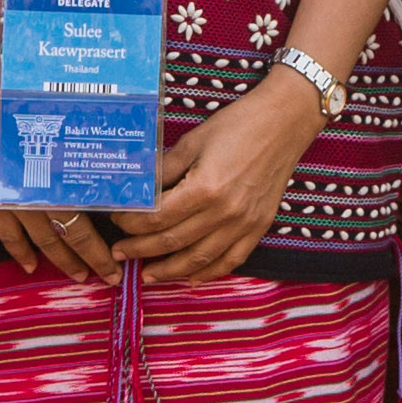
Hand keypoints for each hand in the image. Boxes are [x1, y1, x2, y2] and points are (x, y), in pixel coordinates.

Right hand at [0, 74, 126, 282]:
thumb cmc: (26, 106)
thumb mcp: (65, 128)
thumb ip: (83, 154)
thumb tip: (112, 163)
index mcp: (63, 179)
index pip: (91, 223)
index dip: (104, 248)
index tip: (119, 262)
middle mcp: (43, 196)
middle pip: (73, 237)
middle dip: (93, 261)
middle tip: (110, 278)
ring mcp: (17, 201)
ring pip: (45, 242)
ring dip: (63, 261)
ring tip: (79, 277)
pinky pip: (9, 235)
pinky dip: (21, 253)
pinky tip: (32, 267)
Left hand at [118, 71, 326, 283]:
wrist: (284, 123)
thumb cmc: (238, 125)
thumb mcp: (193, 142)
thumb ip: (164, 170)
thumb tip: (137, 190)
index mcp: (204, 188)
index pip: (157, 218)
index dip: (131, 223)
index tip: (118, 221)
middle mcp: (224, 213)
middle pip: (172, 242)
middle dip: (141, 249)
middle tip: (121, 252)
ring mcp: (244, 224)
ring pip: (199, 260)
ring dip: (169, 271)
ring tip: (147, 274)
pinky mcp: (258, 227)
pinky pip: (231, 260)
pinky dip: (209, 273)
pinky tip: (190, 279)